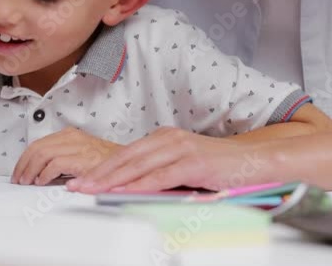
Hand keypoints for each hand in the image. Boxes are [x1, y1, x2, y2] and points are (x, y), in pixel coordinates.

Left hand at [11, 127, 120, 185]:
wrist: (128, 166)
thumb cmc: (105, 164)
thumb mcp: (79, 154)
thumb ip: (61, 157)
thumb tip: (37, 171)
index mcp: (70, 135)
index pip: (39, 143)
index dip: (24, 159)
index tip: (19, 172)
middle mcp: (72, 137)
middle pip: (37, 147)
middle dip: (23, 164)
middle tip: (19, 179)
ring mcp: (78, 147)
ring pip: (42, 154)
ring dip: (30, 170)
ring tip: (27, 181)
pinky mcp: (83, 159)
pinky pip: (55, 164)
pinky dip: (44, 174)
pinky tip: (42, 181)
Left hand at [66, 127, 273, 193]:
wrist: (255, 162)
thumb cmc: (221, 168)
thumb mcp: (184, 167)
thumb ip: (161, 174)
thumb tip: (135, 189)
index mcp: (165, 139)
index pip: (126, 154)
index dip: (102, 167)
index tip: (82, 179)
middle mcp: (170, 139)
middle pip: (126, 158)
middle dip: (98, 173)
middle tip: (76, 185)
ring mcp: (181, 149)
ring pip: (138, 166)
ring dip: (112, 179)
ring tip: (92, 189)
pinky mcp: (194, 163)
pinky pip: (161, 176)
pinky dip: (141, 185)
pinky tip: (126, 192)